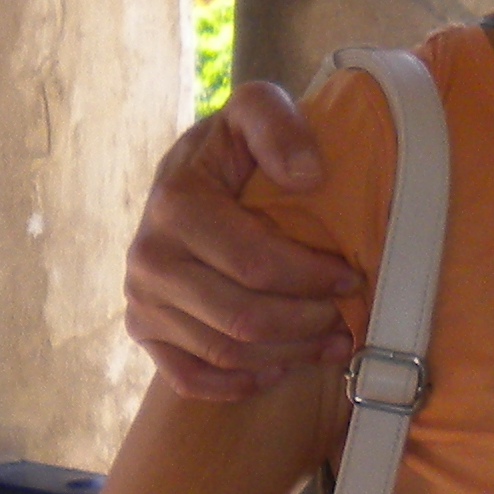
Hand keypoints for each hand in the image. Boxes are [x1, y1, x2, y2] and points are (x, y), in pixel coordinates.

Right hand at [124, 86, 357, 397]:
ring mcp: (141, 300)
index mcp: (175, 204)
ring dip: (288, 354)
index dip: (311, 277)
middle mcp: (149, 258)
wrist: (187, 177)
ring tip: (330, 342)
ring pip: (226, 352)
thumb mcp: (256, 109)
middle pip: (242, 317)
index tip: (351, 276)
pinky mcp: (142, 331)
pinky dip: (238, 383)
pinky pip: (190, 379)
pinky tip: (278, 368)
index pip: (255, 264)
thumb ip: (277, 125)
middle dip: (307, 323)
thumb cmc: (234, 148)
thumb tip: (307, 177)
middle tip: (346, 318)